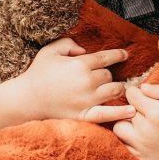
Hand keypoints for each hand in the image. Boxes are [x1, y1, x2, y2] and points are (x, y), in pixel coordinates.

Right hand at [0, 38, 135, 131]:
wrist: (26, 100)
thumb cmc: (37, 74)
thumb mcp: (50, 51)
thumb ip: (69, 44)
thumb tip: (85, 50)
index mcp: (80, 64)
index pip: (107, 57)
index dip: (118, 55)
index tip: (125, 55)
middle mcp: (87, 81)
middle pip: (109, 76)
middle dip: (107, 75)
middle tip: (103, 77)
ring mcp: (87, 99)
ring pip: (114, 91)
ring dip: (117, 89)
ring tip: (116, 89)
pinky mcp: (84, 115)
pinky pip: (108, 114)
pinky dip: (121, 113)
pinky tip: (132, 111)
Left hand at [112, 83, 158, 159]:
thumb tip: (141, 87)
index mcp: (157, 112)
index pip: (131, 94)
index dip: (136, 93)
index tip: (142, 97)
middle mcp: (146, 129)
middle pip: (124, 110)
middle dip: (131, 108)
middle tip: (143, 111)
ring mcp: (142, 146)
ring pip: (119, 128)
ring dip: (126, 124)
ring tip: (139, 125)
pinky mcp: (141, 158)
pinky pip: (124, 144)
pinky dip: (130, 139)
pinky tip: (143, 138)